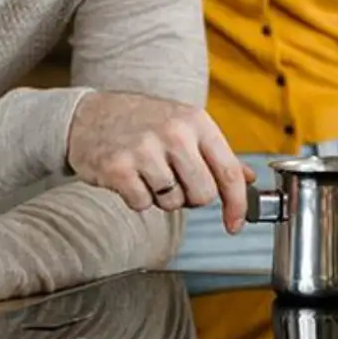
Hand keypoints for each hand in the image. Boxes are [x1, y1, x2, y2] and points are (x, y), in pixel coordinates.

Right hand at [66, 92, 254, 232]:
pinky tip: (131, 178)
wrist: (88, 115)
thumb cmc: (144, 121)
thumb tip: (249, 179)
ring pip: (172, 203)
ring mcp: (144, 150)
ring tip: (149, 174)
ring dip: (162, 197)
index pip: (228, 172)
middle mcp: (174, 133)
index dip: (236, 203)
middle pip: (203, 194)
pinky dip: (137, 199)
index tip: (235, 223)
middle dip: (192, 198)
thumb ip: (218, 154)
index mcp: (197, 122)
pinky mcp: (117, 168)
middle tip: (176, 182)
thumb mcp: (186, 125)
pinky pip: (142, 204)